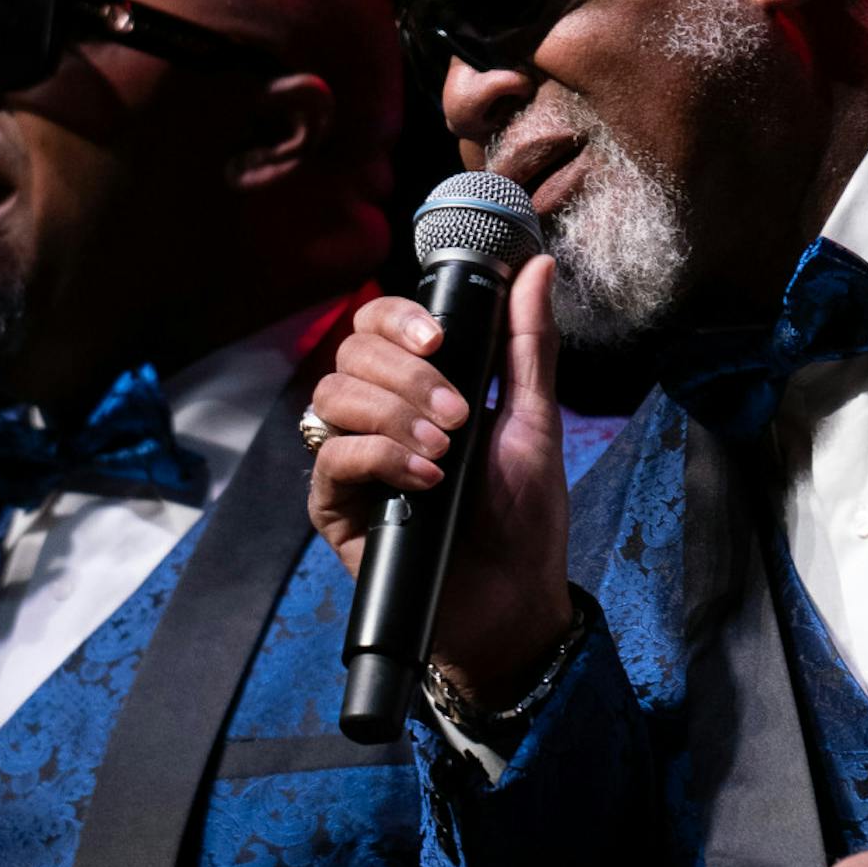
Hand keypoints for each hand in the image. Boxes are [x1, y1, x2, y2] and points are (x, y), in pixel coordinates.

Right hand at [306, 252, 570, 699]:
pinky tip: (424, 480)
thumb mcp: (535, 419)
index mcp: (417, 386)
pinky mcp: (334, 506)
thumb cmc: (525, 514)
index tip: (440, 339)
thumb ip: (527, 342)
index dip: (398, 318)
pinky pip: (329, 456)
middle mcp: (375, 415)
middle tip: (459, 418)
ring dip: (394, 416)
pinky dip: (380, 457)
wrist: (513, 599)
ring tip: (443, 452)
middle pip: (351, 353)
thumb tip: (538, 266)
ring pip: (333, 397)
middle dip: (409, 377)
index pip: (377, 324)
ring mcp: (350, 459)